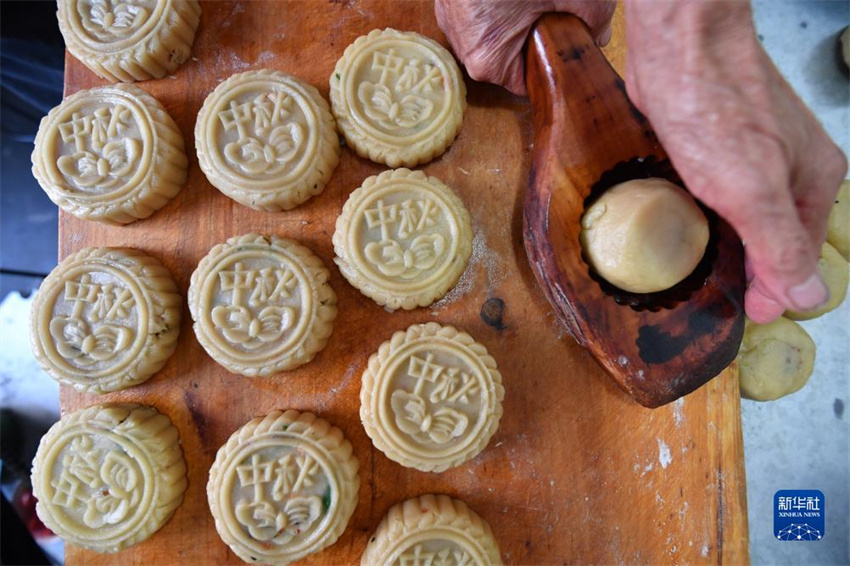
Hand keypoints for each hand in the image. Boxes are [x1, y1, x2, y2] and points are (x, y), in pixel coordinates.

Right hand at [435, 0, 615, 94]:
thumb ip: (593, 25)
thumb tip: (597, 39)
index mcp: (488, 57)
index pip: (524, 83)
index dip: (549, 64)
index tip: (563, 45)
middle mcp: (461, 42)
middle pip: (505, 57)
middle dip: (531, 37)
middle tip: (552, 10)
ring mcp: (448, 16)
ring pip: (488, 31)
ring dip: (511, 17)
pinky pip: (475, 9)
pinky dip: (494, 1)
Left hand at [624, 1, 846, 322]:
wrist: (680, 45)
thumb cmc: (717, 107)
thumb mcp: (753, 192)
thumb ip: (781, 246)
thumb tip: (807, 294)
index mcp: (814, 180)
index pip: (802, 255)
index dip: (775, 288)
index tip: (746, 311)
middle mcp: (791, 167)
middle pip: (776, 235)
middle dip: (753, 268)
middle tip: (722, 294)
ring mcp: (755, 153)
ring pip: (746, 214)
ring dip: (729, 242)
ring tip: (702, 268)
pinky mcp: (717, 143)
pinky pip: (717, 193)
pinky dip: (706, 214)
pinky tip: (686, 225)